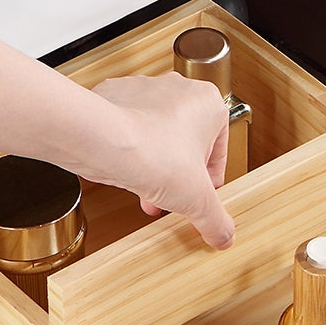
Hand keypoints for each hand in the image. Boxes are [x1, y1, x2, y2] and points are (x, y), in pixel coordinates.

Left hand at [87, 74, 234, 248]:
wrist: (102, 140)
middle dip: (177, 173)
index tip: (198, 196)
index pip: (218, 151)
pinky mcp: (114, 95)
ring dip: (154, 163)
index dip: (207, 181)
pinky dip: (128, 148)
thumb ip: (216, 220)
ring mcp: (144, 89)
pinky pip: (127, 126)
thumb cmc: (153, 154)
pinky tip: (126, 169)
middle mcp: (178, 89)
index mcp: (209, 103)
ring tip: (145, 187)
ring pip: (156, 133)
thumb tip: (223, 235)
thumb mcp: (197, 201)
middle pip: (186, 142)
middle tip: (170, 195)